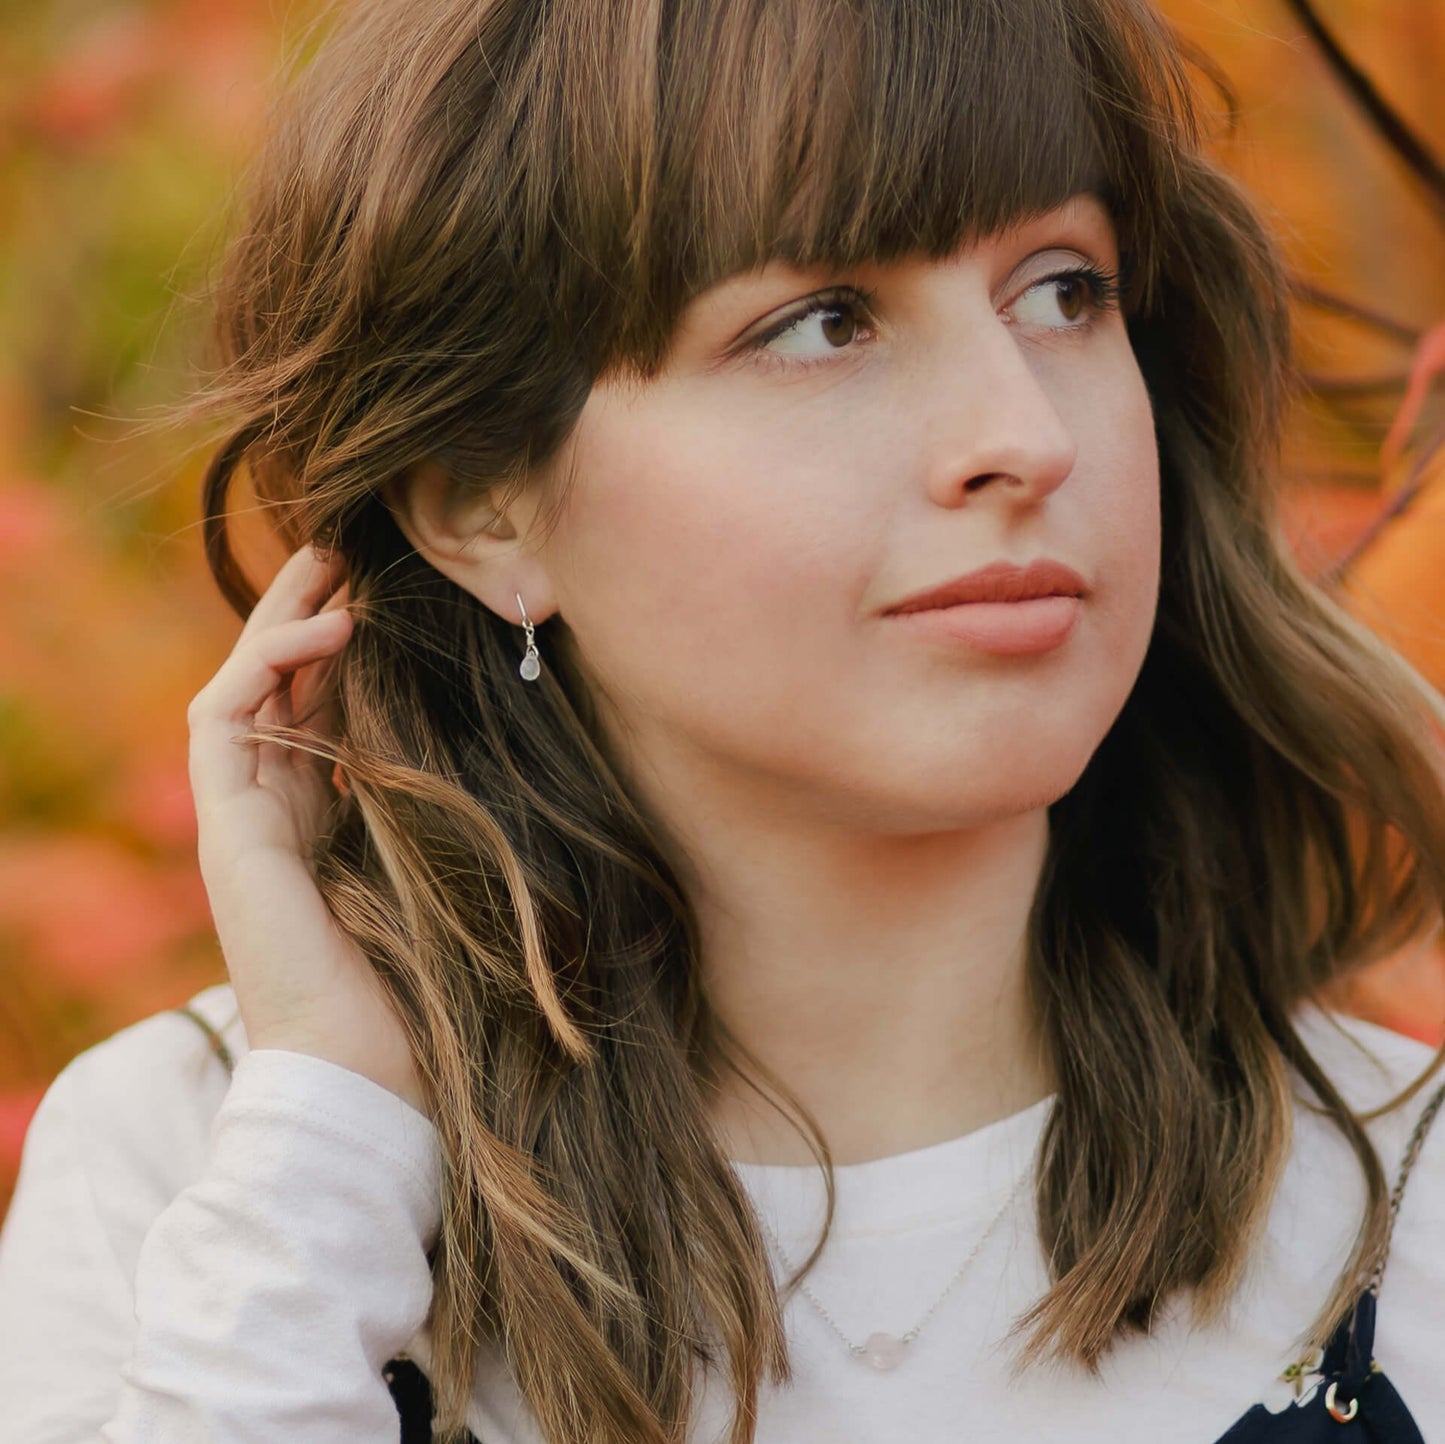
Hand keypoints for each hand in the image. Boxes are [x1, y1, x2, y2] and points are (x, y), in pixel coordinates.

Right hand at [186, 543, 429, 1119]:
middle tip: (344, 554)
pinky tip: (329, 628)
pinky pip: (224, 719)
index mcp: (323, 824)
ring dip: (281, 621)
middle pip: (275, 691)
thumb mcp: (445, 868)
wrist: (370, 1071)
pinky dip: (268, 665)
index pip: (318, 712)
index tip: (389, 598)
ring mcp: (242, 822)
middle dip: (306, 617)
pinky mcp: (226, 831)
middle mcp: (276, 815)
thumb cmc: (428, 987)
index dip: (345, 651)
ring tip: (329, 563)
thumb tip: (506, 747)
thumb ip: (445, 810)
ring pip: (241, 689)